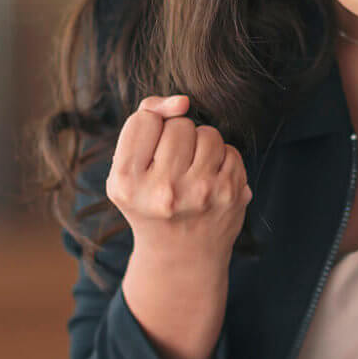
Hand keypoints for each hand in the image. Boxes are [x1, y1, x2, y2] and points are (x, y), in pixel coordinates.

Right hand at [105, 94, 251, 268]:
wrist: (180, 258)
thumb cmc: (149, 203)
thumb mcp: (126, 170)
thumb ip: (144, 122)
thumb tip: (182, 101)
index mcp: (126, 183)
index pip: (143, 119)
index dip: (149, 132)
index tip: (148, 158)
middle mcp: (162, 190)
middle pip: (177, 125)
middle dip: (176, 139)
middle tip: (171, 171)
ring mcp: (200, 193)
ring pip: (207, 133)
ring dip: (201, 147)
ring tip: (191, 175)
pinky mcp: (231, 195)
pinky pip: (230, 149)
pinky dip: (221, 162)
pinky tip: (210, 184)